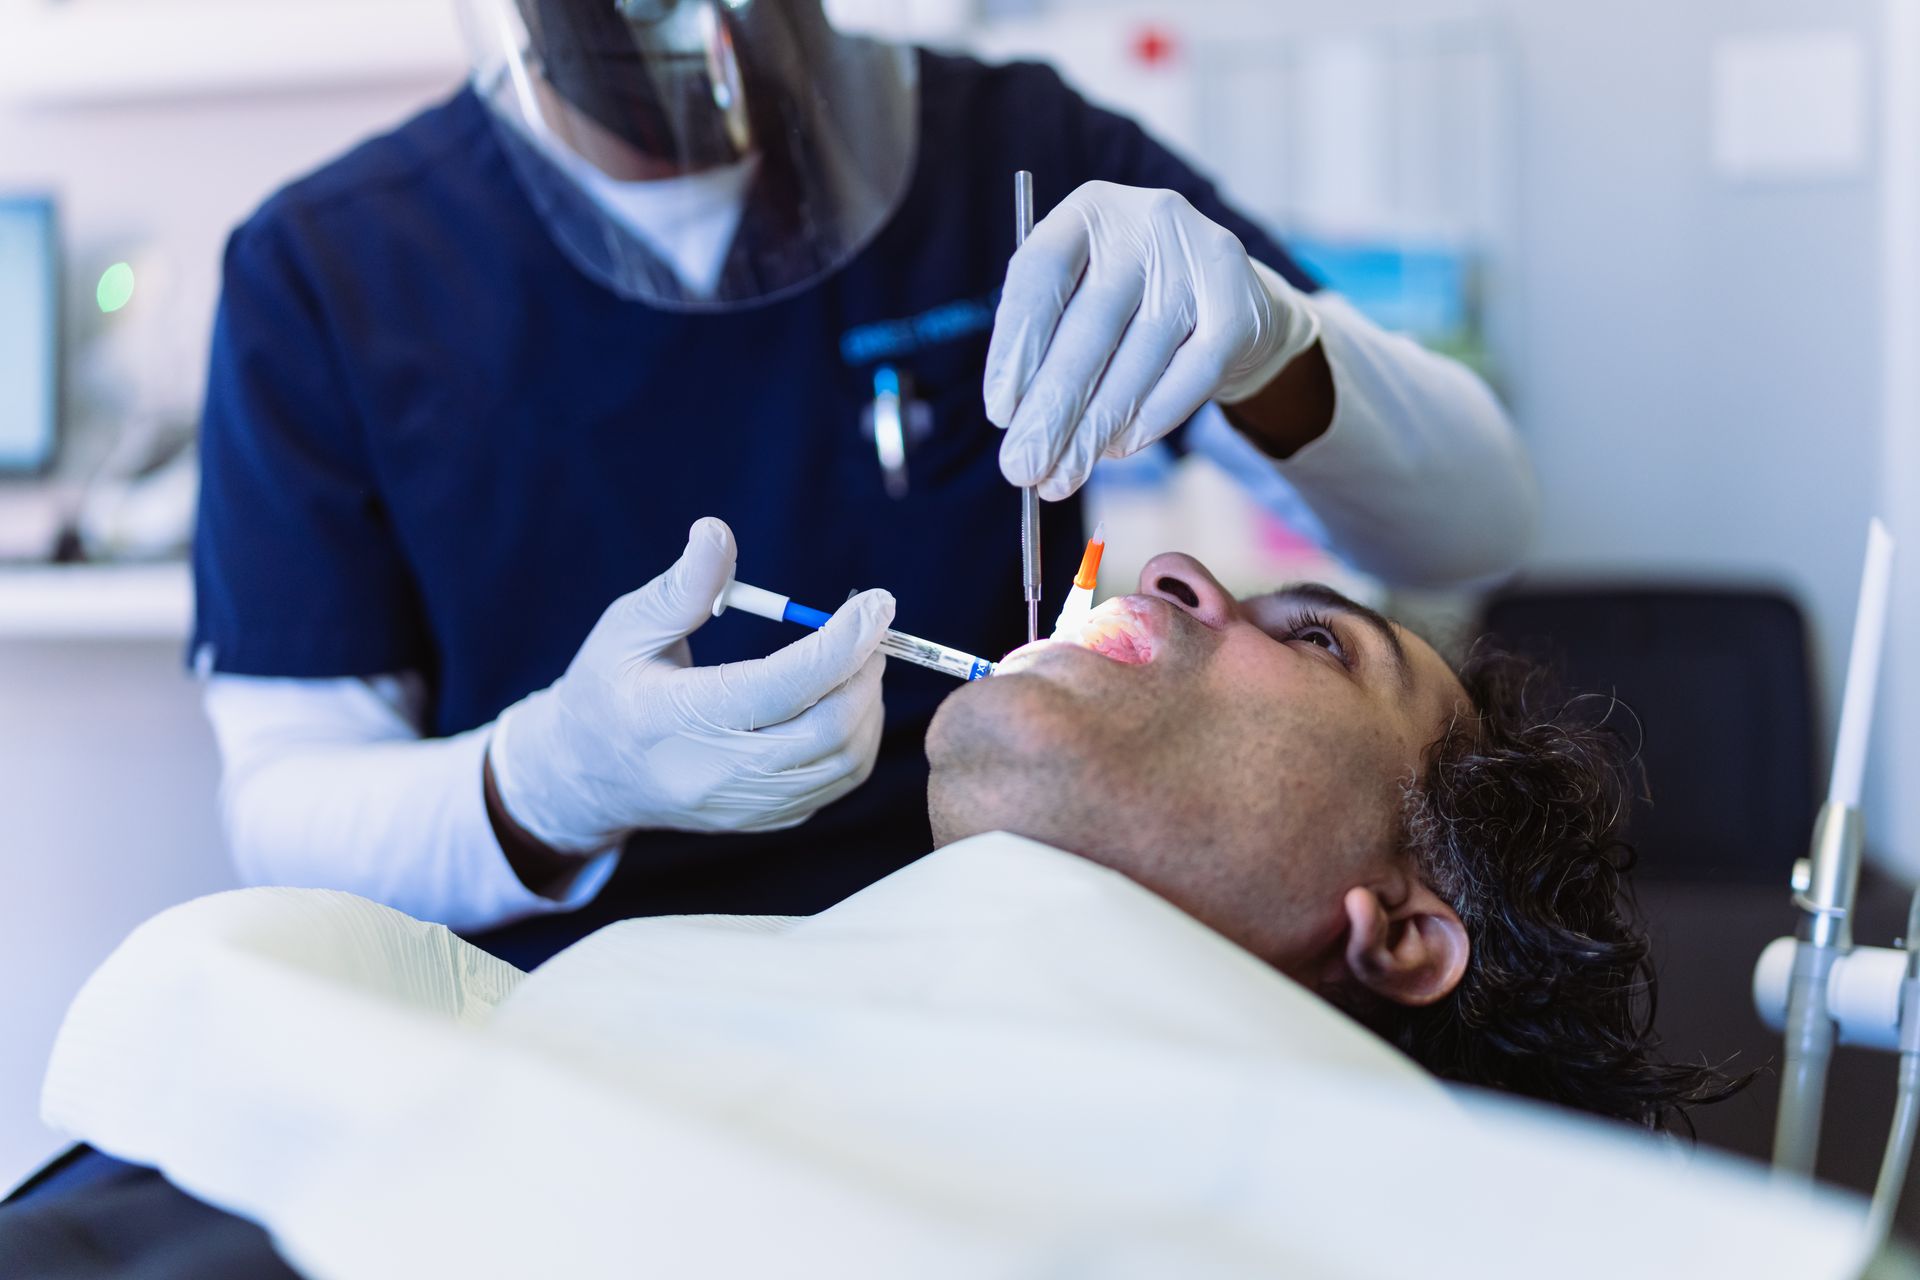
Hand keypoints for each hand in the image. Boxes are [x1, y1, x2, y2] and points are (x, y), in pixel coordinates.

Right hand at [489, 517, 892, 851]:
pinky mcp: (764, 820)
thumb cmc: (607, 689)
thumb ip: (681, 586)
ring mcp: (742, 806)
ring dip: (868, 705)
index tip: (876, 602)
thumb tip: (717, 532)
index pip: (780, 686)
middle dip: (865, 672)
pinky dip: (858, 738)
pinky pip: (837, 785)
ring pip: (844, 763)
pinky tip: (842, 701)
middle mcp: (713, 773)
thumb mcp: (626, 627)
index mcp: (673, 719)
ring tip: (856, 661)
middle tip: (870, 629)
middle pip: (827, 732)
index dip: (840, 643)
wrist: (587, 775)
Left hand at [984, 181, 1320, 499]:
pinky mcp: (1240, 307)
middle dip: (1051, 410)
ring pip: (1137, 360)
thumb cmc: (1131, 307)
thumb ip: (1047, 347)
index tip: (1000, 412)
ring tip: (1062, 475)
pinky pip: (1189, 376)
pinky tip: (1119, 448)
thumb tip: (1017, 425)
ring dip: (1094, 429)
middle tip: (1022, 468)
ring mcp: (1200, 260)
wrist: (1232, 301)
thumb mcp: (1082, 301)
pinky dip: (1150, 419)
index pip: (1040, 272)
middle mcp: (1147, 221)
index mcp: (1090, 210)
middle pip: (1089, 326)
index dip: (1015, 346)